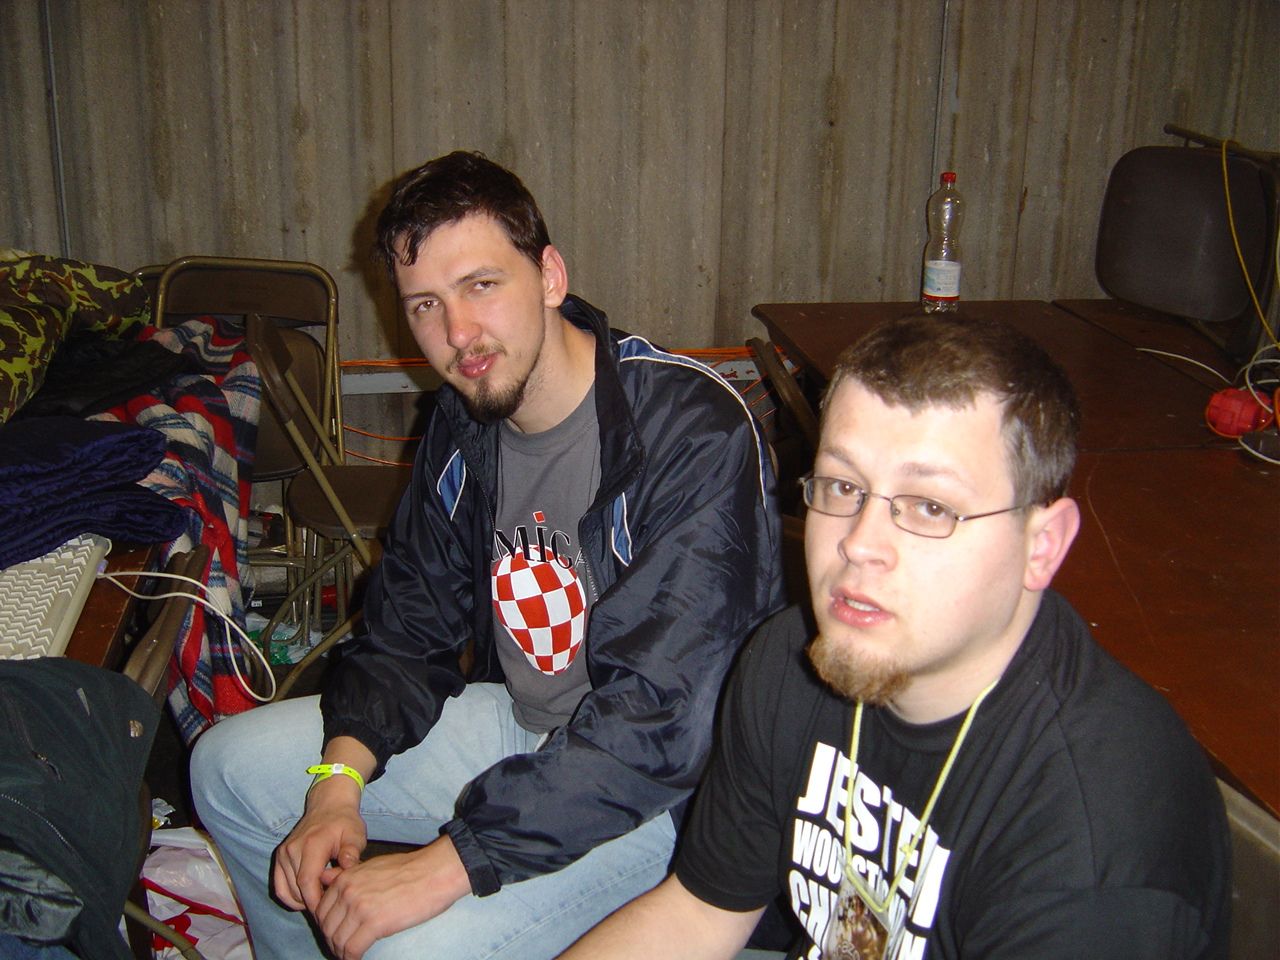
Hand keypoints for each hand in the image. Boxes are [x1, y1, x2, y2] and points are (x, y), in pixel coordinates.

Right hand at [273, 773, 366, 913]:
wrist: (328, 805)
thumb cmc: (344, 822)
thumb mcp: (355, 834)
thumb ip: (351, 852)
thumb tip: (349, 868)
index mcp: (312, 845)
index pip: (307, 882)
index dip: (316, 902)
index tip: (328, 912)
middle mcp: (292, 849)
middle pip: (297, 890)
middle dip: (312, 904)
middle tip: (330, 907)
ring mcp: (283, 853)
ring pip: (287, 891)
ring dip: (303, 901)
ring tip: (322, 900)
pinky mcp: (279, 857)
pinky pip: (279, 887)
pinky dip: (291, 897)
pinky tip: (308, 897)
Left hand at [313, 835, 471, 959]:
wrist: (434, 872)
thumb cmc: (409, 869)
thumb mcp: (372, 865)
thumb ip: (347, 875)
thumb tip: (325, 879)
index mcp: (347, 878)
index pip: (321, 908)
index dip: (326, 925)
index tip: (335, 933)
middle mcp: (348, 891)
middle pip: (326, 926)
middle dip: (332, 941)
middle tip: (341, 948)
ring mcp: (360, 907)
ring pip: (337, 940)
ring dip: (340, 952)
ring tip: (348, 956)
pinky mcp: (374, 923)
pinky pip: (352, 948)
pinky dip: (351, 958)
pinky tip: (357, 959)